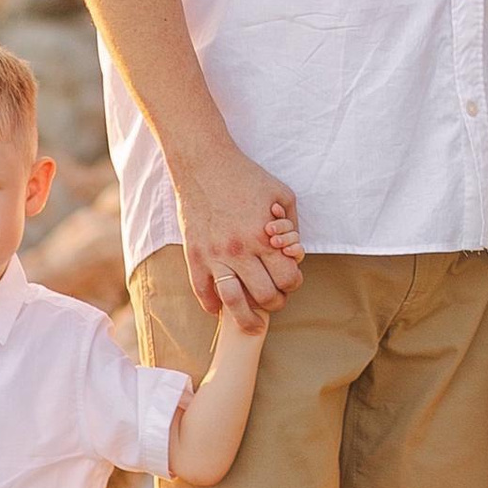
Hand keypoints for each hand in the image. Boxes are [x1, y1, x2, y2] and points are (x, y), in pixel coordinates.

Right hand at [178, 151, 302, 316]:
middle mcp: (241, 250)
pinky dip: (214, 306)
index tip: (290, 279)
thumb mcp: (282, 194)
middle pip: (265, 296)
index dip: (293, 283)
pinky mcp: (194, 257)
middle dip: (275, 302)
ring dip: (246, 318)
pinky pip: (203, 294)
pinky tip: (222, 307)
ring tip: (252, 323)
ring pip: (233, 304)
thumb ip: (293, 226)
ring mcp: (215, 256)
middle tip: (274, 297)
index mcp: (265, 236)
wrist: (204, 164)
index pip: (288, 279)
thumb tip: (294, 253)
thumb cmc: (246, 178)